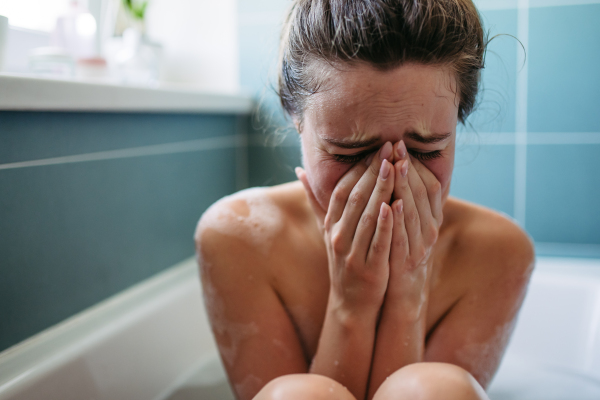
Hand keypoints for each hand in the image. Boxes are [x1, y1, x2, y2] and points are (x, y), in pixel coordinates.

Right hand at [296, 142, 395, 312]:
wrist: (351, 304)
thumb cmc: (344, 262)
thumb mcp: (327, 231)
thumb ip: (316, 201)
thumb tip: (300, 171)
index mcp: (331, 226)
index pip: (342, 190)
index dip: (358, 168)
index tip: (374, 149)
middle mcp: (338, 237)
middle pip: (356, 198)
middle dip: (373, 171)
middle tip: (388, 148)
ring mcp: (353, 253)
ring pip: (368, 216)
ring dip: (382, 189)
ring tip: (396, 166)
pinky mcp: (370, 269)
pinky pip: (378, 242)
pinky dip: (385, 223)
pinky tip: (394, 204)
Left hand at [386, 140, 442, 312]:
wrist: (399, 295)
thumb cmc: (398, 253)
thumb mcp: (404, 224)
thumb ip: (402, 198)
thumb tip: (394, 169)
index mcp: (428, 219)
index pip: (428, 185)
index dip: (415, 164)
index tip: (400, 144)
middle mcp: (428, 230)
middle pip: (421, 194)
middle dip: (408, 168)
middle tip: (397, 145)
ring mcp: (418, 246)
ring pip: (413, 212)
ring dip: (404, 187)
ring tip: (396, 164)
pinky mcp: (405, 262)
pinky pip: (402, 238)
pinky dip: (398, 220)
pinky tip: (391, 203)